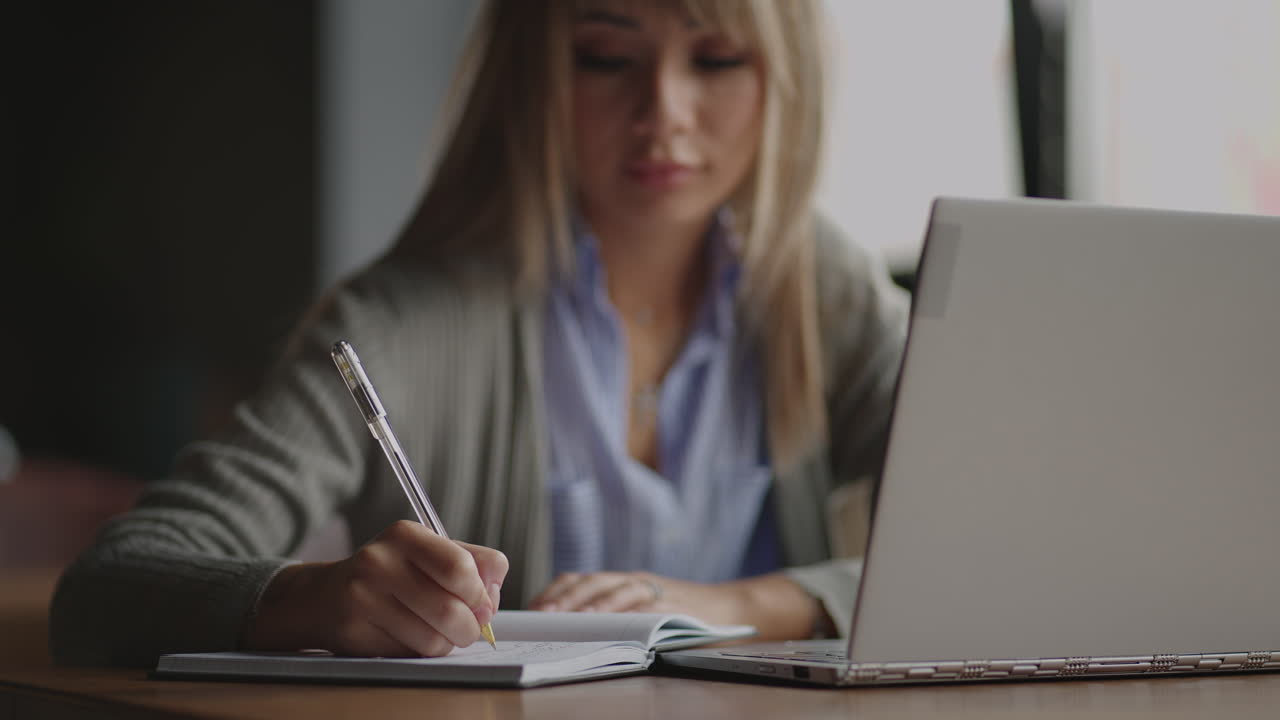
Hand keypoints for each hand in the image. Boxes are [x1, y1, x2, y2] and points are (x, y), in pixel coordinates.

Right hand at [244, 520, 507, 656]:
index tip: (483, 603)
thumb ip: (473, 563)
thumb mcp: (430, 553)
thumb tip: (493, 594)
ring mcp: (363, 598)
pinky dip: (421, 652)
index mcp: (405, 535)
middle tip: (469, 628)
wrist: (325, 596)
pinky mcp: (354, 633)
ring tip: (439, 632)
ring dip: (447, 643)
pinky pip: (410, 654)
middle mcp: (379, 562)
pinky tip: (410, 637)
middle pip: (451, 610)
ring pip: (433, 639)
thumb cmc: (393, 573)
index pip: (460, 568)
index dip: (480, 593)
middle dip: (471, 628)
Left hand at [530, 571, 829, 640]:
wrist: (731, 608)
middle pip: (591, 582)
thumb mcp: (642, 612)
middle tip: (542, 615)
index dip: (555, 592)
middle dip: (564, 598)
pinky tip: (611, 622)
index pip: (580, 580)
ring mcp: (655, 590)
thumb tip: (567, 633)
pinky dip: (626, 612)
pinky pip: (646, 605)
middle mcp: (634, 581)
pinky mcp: (673, 604)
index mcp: (622, 582)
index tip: (532, 609)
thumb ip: (613, 616)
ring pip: (616, 589)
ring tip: (568, 618)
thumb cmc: (681, 616)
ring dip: (589, 603)